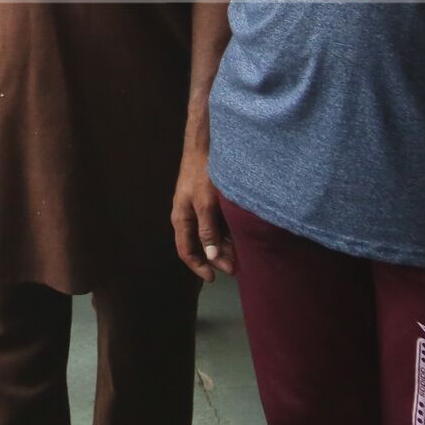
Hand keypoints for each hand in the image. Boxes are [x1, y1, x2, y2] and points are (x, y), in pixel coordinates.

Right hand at [171, 144, 234, 280]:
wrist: (205, 146)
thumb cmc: (202, 174)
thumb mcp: (205, 204)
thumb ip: (208, 230)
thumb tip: (211, 257)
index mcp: (181, 218)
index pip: (186, 251)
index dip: (199, 267)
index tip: (214, 278)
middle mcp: (189, 216)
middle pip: (201, 245)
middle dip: (217, 258)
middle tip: (237, 267)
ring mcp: (199, 209)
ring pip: (211, 235)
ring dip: (225, 246)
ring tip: (243, 254)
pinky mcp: (210, 201)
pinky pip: (218, 223)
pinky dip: (228, 232)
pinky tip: (242, 236)